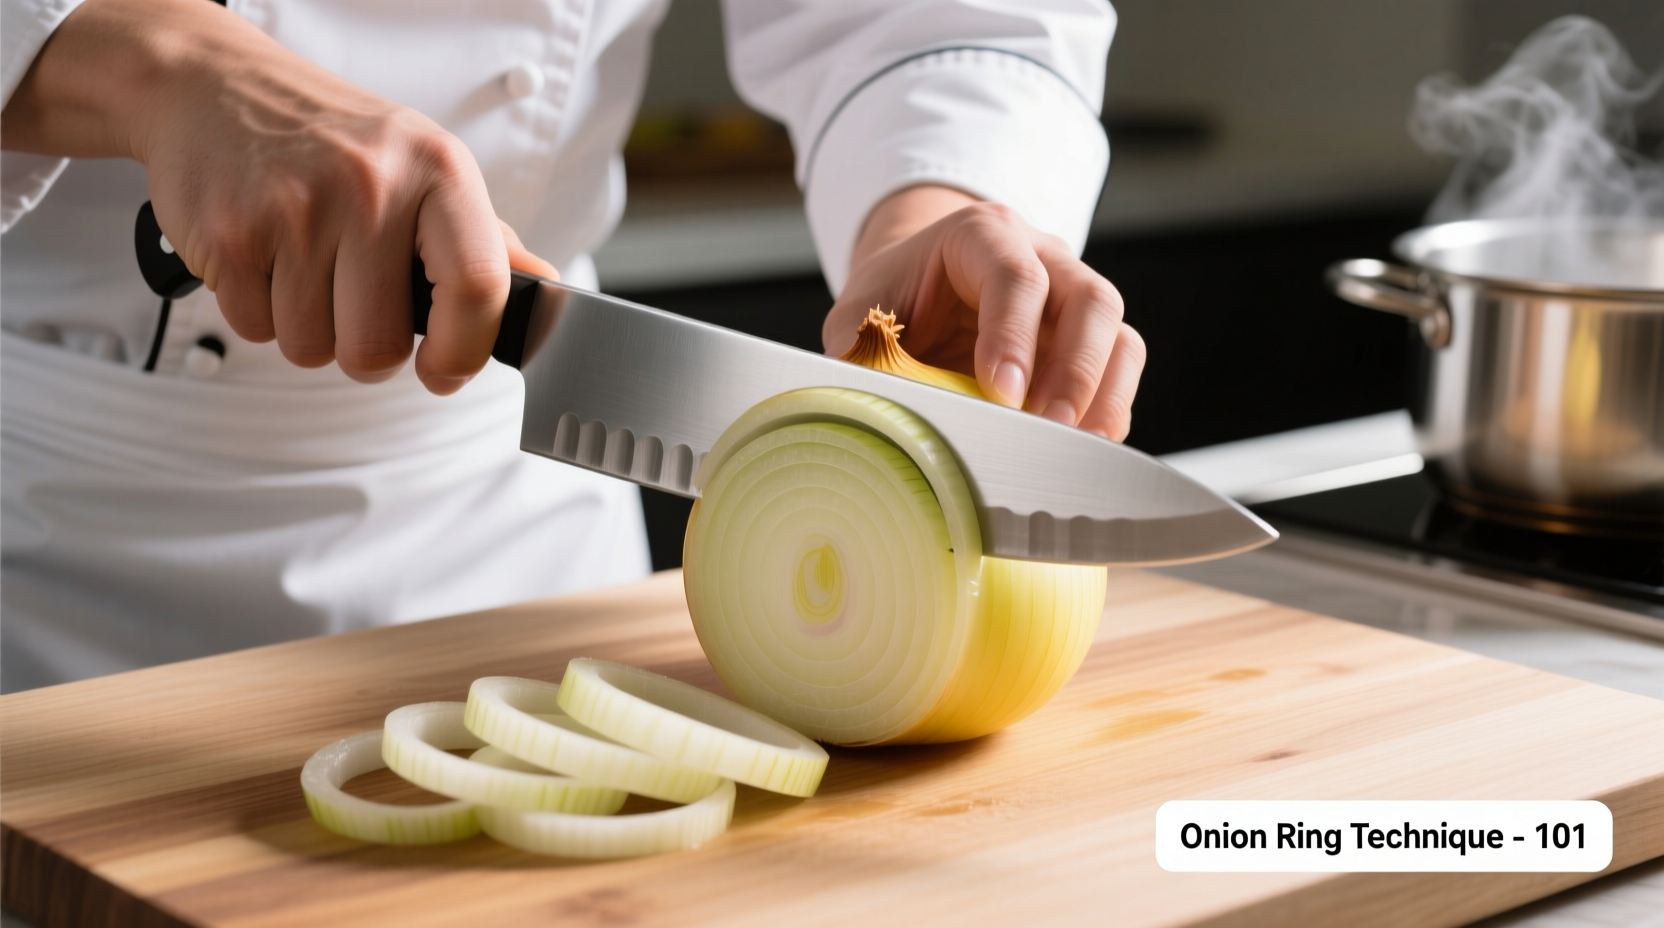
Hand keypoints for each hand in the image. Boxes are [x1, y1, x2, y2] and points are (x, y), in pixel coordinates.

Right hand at [1, 0, 552, 393]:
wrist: (216, 86)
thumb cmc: (333, 137)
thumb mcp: (423, 165)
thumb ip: (483, 238)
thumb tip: (542, 291)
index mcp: (437, 169)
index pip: (478, 287)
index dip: (464, 352)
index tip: (444, 372)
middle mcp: (370, 186)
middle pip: (378, 347)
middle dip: (366, 349)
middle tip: (354, 301)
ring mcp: (295, 210)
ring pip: (314, 349)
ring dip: (310, 329)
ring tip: (306, 265)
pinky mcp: (229, 236)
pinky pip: (258, 331)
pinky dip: (261, 313)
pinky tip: (266, 257)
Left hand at [823, 186, 1143, 440]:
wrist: (918, 286)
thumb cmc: (892, 298)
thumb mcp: (857, 317)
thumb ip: (861, 356)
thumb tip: (872, 415)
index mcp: (981, 234)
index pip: (1015, 275)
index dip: (1014, 336)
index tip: (1002, 394)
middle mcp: (1042, 256)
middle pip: (1089, 299)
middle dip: (1075, 370)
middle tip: (1048, 428)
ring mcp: (1072, 296)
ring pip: (1118, 336)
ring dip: (1102, 396)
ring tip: (1072, 449)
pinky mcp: (1089, 339)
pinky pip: (1120, 370)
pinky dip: (1108, 411)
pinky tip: (1080, 448)